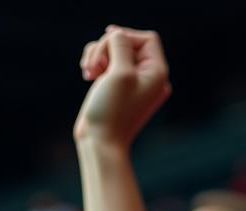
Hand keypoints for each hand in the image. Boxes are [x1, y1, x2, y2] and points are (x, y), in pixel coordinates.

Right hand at [74, 26, 171, 147]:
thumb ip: (120, 45)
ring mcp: (131, 81)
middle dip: (107, 48)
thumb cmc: (112, 111)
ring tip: (89, 71)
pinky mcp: (116, 85)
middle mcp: (148, 77)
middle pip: (127, 41)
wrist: (100, 142)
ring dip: (97, 54)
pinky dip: (95, 62)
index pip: (146, 39)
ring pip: (113, 49)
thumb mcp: (119, 72)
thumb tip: (116, 34)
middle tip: (95, 67)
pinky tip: (88, 74)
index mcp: (157, 74)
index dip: (125, 38)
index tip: (108, 52)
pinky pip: (106, 61)